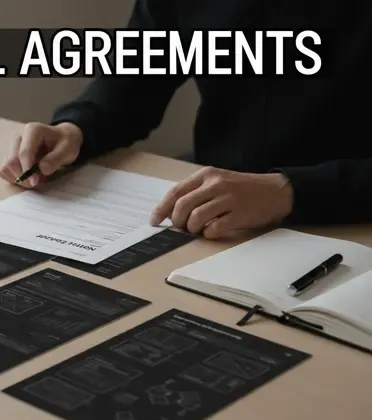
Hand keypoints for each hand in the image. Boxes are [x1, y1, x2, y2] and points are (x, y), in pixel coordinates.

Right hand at [0, 122, 82, 187]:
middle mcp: (19, 137)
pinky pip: (5, 171)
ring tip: (36, 179)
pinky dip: (15, 178)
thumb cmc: (65, 143)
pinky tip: (29, 177)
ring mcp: (13, 147)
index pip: (24, 152)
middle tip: (38, 183)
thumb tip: (42, 169)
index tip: (35, 182)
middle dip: (23, 176)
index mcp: (32, 130)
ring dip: (19, 179)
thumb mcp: (68, 149)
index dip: (27, 170)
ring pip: (6, 168)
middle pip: (12, 162)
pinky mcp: (11, 156)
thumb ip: (56, 158)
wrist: (61, 139)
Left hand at [149, 167, 293, 238]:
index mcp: (207, 175)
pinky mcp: (240, 214)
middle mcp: (216, 184)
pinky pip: (214, 228)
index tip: (154, 221)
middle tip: (182, 228)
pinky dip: (209, 233)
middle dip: (177, 221)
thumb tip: (170, 212)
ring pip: (196, 218)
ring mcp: (229, 198)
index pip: (176, 192)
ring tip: (200, 229)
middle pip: (182, 206)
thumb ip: (196, 192)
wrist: (276, 191)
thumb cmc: (242, 189)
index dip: (162, 208)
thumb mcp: (217, 182)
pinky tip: (213, 231)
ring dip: (193, 229)